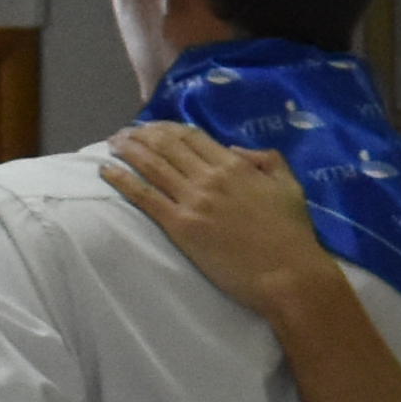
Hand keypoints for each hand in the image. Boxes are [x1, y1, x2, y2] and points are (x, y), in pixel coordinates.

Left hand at [102, 126, 345, 320]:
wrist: (287, 274)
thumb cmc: (292, 233)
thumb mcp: (290, 186)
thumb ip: (267, 160)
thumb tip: (234, 150)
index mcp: (235, 165)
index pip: (193, 136)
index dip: (168, 128)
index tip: (154, 127)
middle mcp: (209, 177)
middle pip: (167, 145)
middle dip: (142, 134)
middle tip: (125, 133)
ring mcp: (193, 200)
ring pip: (151, 166)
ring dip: (128, 150)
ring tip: (113, 144)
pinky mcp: (180, 226)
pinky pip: (144, 197)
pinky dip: (122, 181)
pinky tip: (107, 171)